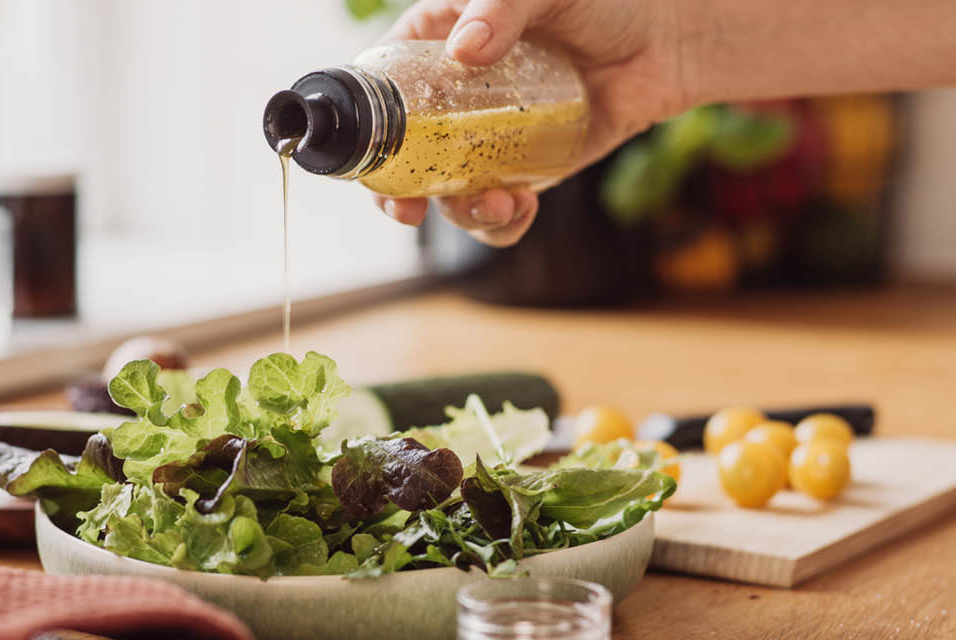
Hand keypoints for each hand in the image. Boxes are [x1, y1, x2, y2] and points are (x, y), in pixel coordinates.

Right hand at [374, 0, 686, 246]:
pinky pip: (501, 208)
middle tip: (408, 211)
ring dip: (461, 212)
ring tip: (498, 203)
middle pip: (404, 156)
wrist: (668, 43)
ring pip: (450, 191)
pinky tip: (520, 207)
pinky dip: (502, 221)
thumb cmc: (603, 1)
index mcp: (440, 46)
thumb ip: (500, 9)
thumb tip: (466, 50)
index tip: (369, 159)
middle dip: (397, 194)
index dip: (368, 127)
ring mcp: (489, 140)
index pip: (384, 87)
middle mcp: (456, 99)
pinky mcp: (527, 170)